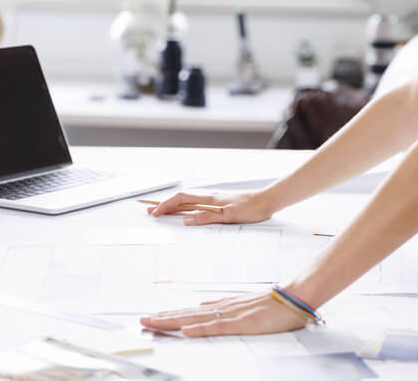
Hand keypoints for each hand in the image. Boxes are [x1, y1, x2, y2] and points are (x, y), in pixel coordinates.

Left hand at [140, 292, 306, 336]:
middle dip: (163, 317)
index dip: (170, 314)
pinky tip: (187, 330)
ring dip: (173, 321)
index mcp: (223, 306)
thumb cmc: (273, 303)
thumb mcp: (243, 305)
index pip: (190, 311)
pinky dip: (201, 328)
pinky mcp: (243, 323)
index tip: (151, 316)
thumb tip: (201, 308)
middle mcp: (223, 308)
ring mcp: (232, 315)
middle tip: (141, 320)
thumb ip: (222, 308)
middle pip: (187, 313)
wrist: (295, 296)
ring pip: (196, 319)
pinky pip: (218, 327)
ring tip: (153, 322)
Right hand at [147, 190, 272, 224]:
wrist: (267, 201)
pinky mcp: (221, 204)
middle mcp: (209, 197)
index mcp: (209, 199)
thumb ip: (206, 218)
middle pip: (182, 199)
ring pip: (189, 202)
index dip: (166, 205)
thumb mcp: (228, 216)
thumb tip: (185, 220)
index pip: (181, 199)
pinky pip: (198, 205)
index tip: (154, 213)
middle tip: (150, 211)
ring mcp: (215, 200)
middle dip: (165, 205)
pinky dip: (186, 208)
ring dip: (175, 207)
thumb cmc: (250, 208)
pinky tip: (186, 212)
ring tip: (163, 212)